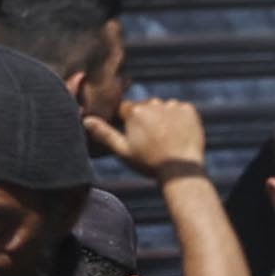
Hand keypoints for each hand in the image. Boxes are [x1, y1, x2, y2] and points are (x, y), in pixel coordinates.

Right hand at [86, 97, 210, 182]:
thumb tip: (86, 120)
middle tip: (152, 142)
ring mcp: (172, 105)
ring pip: (163, 108)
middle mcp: (153, 103)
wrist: (181, 172)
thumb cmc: (150, 164)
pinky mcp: (189, 110)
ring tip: (167, 140)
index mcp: (135, 111)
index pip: (125, 109)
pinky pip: (181, 110)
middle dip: (146, 120)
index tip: (135, 137)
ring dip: (163, 118)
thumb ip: (104, 134)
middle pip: (145, 108)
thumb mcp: (123, 151)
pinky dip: (180, 120)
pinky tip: (179, 136)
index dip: (128, 123)